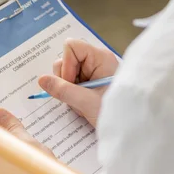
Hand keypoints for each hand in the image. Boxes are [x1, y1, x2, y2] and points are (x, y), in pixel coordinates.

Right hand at [0, 39, 118, 149]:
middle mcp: (97, 60)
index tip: (72, 83)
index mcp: (100, 57)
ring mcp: (94, 71)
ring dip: (68, 89)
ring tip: (82, 103)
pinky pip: (73, 82)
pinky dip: (73, 94)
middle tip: (77, 96)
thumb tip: (41, 79)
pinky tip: (83, 104)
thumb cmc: (115, 113)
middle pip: (66, 59)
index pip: (71, 46)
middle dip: (65, 79)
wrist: (132, 127)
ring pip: (67, 72)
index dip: (66, 64)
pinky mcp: (92, 82)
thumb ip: (63, 90)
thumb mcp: (86, 102)